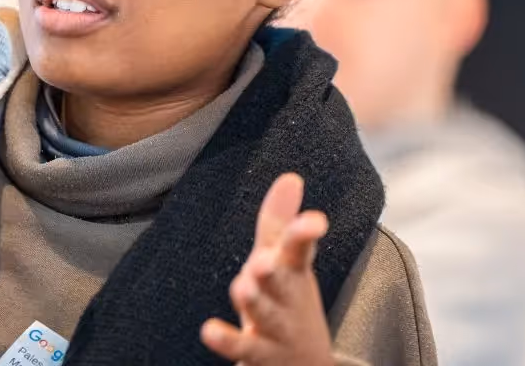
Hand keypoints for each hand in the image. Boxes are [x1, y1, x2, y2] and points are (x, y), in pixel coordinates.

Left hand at [200, 173, 333, 365]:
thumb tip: (290, 177)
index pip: (300, 249)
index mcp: (294, 272)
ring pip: (266, 315)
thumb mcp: (285, 262)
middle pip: (283, 283)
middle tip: (263, 261)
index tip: (316, 220)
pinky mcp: (259, 353)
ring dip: (256, 303)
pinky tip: (209, 330)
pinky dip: (227, 340)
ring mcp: (276, 329)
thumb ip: (279, 222)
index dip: (305, 234)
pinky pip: (242, 347)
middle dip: (274, 272)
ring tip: (243, 288)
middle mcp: (288, 299)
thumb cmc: (289, 302)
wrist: (306, 364)